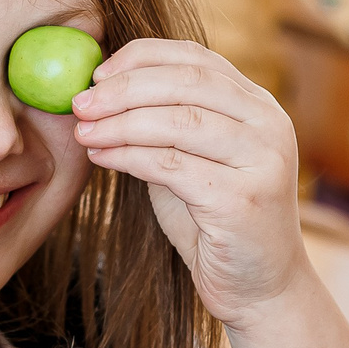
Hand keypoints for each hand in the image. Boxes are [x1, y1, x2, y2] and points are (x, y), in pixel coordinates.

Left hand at [69, 39, 303, 328]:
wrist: (259, 288)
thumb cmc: (216, 224)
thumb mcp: (191, 163)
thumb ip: (164, 127)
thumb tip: (101, 94)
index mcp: (258, 106)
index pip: (197, 59)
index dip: (141, 58)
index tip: (96, 74)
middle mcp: (268, 124)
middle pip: (186, 84)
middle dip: (124, 89)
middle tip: (80, 102)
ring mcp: (262, 160)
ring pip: (178, 122)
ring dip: (120, 124)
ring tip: (83, 132)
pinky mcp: (243, 198)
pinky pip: (172, 165)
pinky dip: (129, 157)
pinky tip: (101, 157)